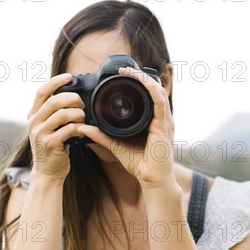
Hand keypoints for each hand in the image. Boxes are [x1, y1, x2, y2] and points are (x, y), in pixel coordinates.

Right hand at [27, 73, 84, 181]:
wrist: (47, 173)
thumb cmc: (52, 149)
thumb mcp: (47, 128)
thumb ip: (54, 113)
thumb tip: (72, 96)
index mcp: (33, 115)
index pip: (41, 91)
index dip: (56, 81)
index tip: (70, 77)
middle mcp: (34, 123)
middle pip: (55, 100)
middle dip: (73, 99)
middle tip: (82, 105)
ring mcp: (40, 133)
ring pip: (63, 114)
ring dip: (79, 115)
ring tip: (83, 121)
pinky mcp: (50, 144)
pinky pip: (69, 129)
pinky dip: (79, 129)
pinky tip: (81, 134)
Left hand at [77, 66, 175, 187]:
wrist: (153, 180)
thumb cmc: (140, 166)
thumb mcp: (116, 147)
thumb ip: (101, 136)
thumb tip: (83, 128)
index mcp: (152, 121)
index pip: (148, 96)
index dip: (138, 83)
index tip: (121, 76)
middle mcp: (161, 118)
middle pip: (154, 89)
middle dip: (140, 76)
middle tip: (124, 69)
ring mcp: (165, 121)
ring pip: (157, 91)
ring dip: (144, 79)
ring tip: (129, 71)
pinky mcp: (165, 125)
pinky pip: (160, 102)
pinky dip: (151, 89)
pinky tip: (141, 81)